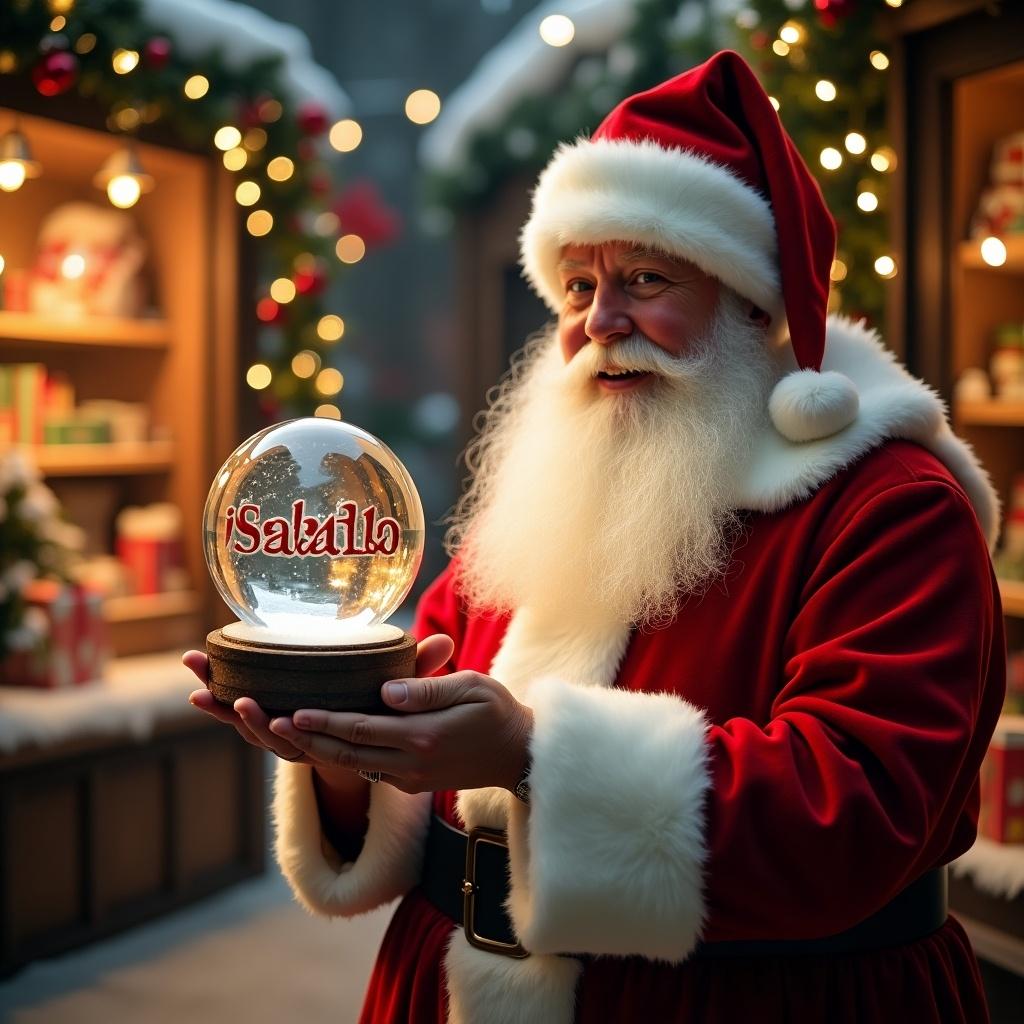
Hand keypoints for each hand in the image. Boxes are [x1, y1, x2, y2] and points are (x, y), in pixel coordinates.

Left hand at [267, 657, 533, 795]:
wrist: (519, 756)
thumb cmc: (497, 711)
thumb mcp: (472, 688)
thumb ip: (427, 690)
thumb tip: (385, 691)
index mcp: (422, 739)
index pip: (361, 730)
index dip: (324, 722)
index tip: (293, 711)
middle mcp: (410, 766)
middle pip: (346, 755)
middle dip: (306, 740)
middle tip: (270, 722)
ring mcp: (409, 779)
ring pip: (352, 767)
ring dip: (316, 752)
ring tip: (283, 733)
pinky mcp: (411, 783)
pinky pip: (368, 771)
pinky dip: (340, 757)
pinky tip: (321, 742)